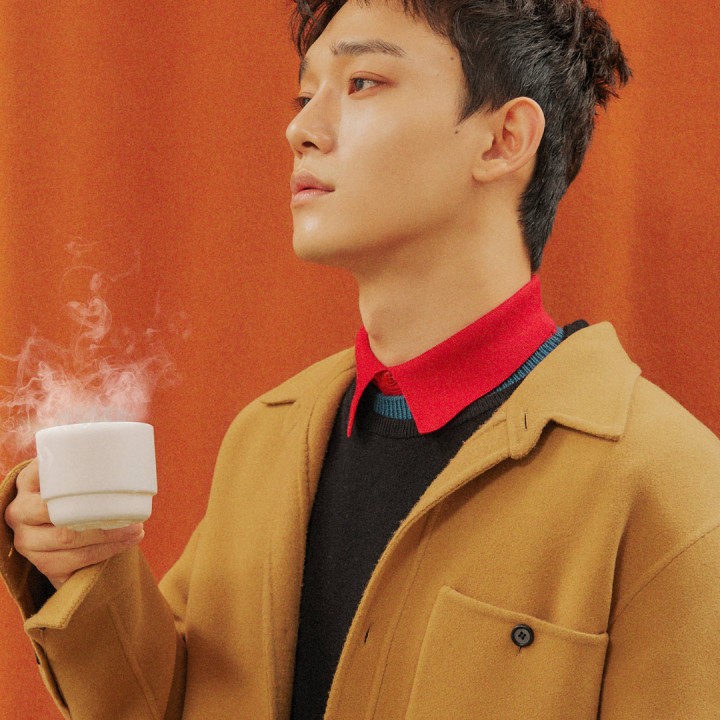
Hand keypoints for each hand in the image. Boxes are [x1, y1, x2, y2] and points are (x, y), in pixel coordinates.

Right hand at [5, 459, 144, 589]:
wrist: (62, 545)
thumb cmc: (74, 501)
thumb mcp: (70, 484)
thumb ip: (84, 468)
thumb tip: (128, 450)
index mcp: (26, 485)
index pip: (37, 472)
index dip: (57, 469)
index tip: (92, 464)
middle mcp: (20, 513)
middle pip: (55, 512)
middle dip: (98, 514)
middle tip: (133, 513)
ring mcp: (28, 542)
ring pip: (68, 539)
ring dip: (108, 535)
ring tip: (137, 529)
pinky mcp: (42, 564)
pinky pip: (76, 560)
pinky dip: (106, 551)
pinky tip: (126, 543)